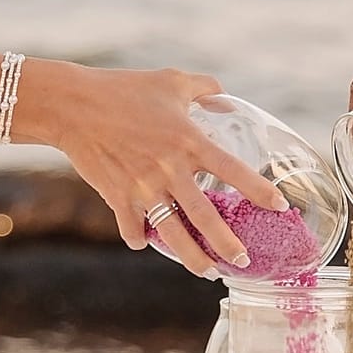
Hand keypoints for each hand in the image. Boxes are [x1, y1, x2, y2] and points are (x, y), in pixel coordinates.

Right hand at [35, 65, 286, 274]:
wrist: (73, 105)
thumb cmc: (124, 88)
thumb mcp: (171, 81)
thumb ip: (203, 87)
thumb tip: (223, 93)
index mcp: (189, 141)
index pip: (234, 171)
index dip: (259, 191)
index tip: (279, 206)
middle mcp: (170, 169)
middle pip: (206, 217)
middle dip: (227, 245)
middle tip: (243, 262)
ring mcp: (143, 187)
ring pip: (172, 233)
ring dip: (191, 257)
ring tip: (206, 271)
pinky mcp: (117, 196)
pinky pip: (133, 227)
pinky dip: (139, 238)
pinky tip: (145, 243)